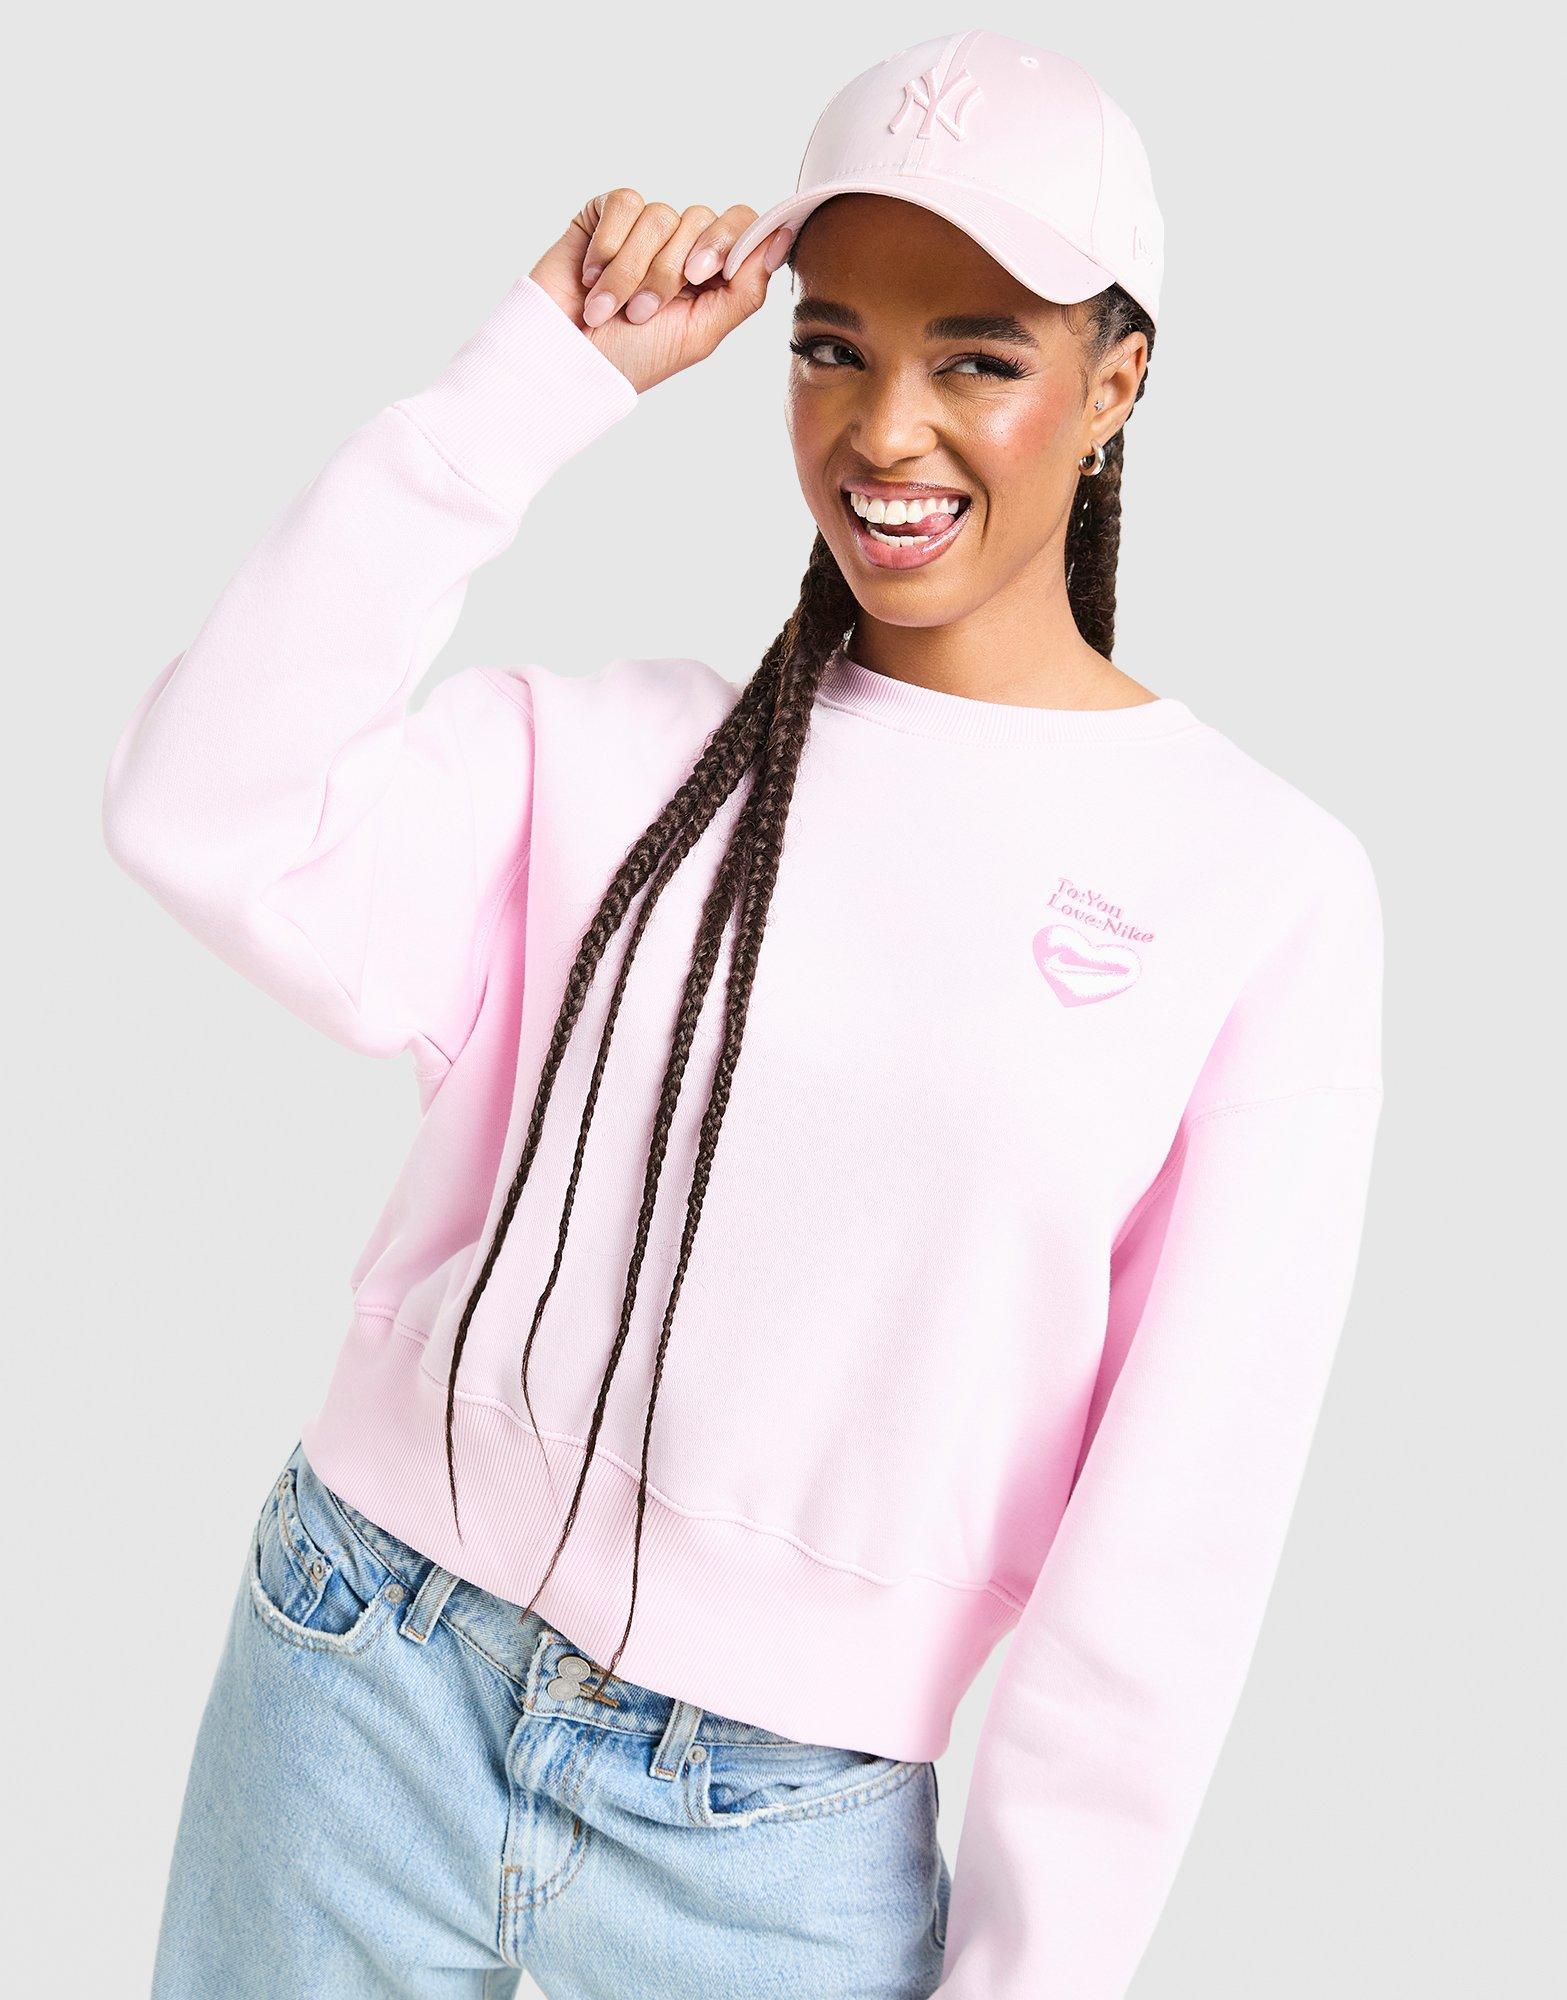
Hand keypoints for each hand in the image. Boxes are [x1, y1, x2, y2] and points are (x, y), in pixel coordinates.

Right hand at [530, 190, 793, 393]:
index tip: (701, 275)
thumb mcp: (701, 333)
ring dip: (631, 271)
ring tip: (609, 307)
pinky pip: (623, 204)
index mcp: (710, 272)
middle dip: (667, 274)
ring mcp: (643, 227)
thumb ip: (745, 289)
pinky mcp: (605, 214)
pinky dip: (607, 248)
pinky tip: (591, 279)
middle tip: (640, 314)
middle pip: (698, 220)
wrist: (567, 358)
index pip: (740, 223)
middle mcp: (681, 244)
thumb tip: (783, 236)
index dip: (724, 241)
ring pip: (659, 217)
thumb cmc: (633, 357)